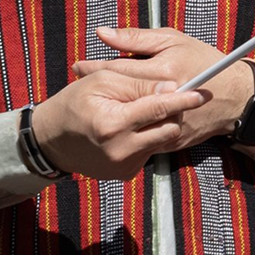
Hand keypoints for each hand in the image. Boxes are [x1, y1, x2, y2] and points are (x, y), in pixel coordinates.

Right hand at [30, 70, 209, 179]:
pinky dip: (147, 138)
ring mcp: (125, 165)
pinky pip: (150, 152)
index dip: (184, 99)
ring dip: (159, 124)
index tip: (203, 93)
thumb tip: (170, 87)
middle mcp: (122, 148)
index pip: (160, 107)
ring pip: (162, 140)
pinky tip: (130, 130)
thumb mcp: (102, 81)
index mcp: (114, 122)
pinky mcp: (126, 173)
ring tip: (141, 112)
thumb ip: (137, 83)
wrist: (51, 141)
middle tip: (167, 97)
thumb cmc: (75, 103)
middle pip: (169, 128)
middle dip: (173, 111)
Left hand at [72, 26, 254, 145]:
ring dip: (110, 113)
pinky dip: (130, 128)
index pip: (120, 69)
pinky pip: (143, 135)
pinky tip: (118, 120)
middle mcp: (165, 98)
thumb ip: (136, 39)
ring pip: (129, 120)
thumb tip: (102, 34)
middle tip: (78, 86)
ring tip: (94, 104)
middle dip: (97, 91)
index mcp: (164, 70)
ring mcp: (169, 122)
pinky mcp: (172, 139)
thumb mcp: (172, 40)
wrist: (236, 97)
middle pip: (119, 97)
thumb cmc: (203, 60)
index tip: (77, 66)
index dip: (95, 68)